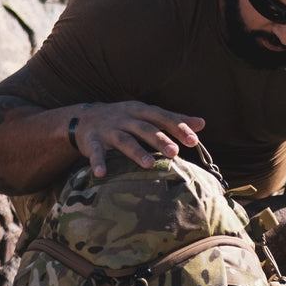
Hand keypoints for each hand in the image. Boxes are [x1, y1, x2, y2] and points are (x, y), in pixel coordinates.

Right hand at [70, 101, 205, 177]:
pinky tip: (102, 173)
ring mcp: (108, 129)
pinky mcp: (92, 141)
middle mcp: (126, 118)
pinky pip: (95, 152)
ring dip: (136, 152)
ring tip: (149, 164)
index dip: (178, 128)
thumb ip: (173, 120)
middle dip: (160, 140)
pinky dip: (98, 162)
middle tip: (175, 152)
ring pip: (124, 140)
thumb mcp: (147, 116)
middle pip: (146, 128)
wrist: (83, 118)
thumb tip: (201, 123)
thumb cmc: (125, 119)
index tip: (194, 140)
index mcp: (141, 111)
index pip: (162, 118)